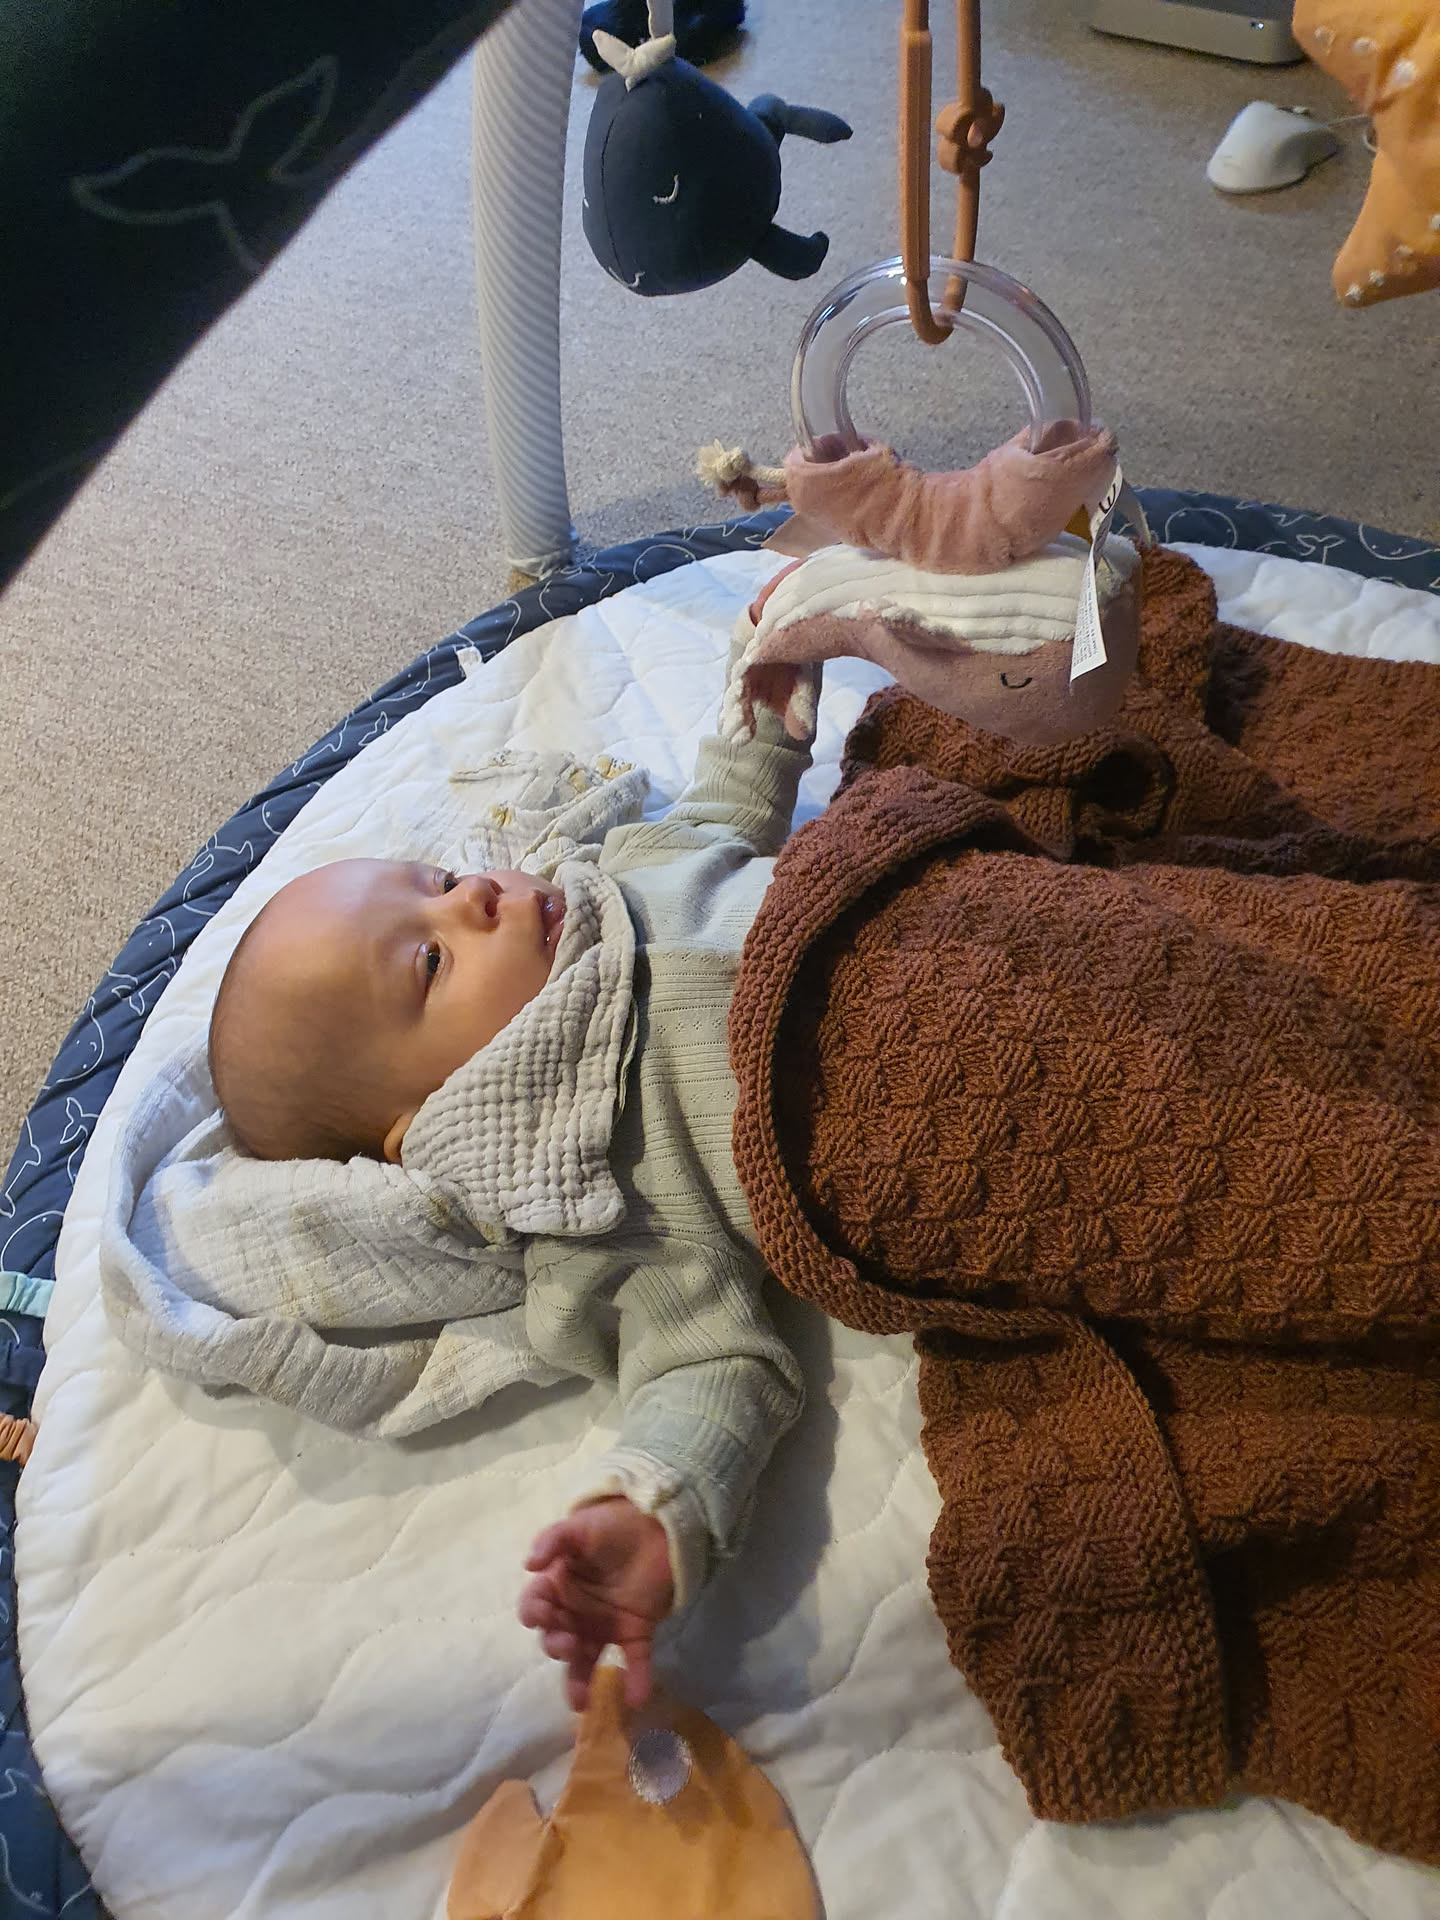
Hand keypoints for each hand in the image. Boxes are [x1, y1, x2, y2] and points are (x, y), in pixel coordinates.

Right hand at [518, 1497, 673, 1709]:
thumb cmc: (612, 1525)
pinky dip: (636, 1680)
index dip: (535, 1614)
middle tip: (570, 1644)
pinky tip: (636, 1697)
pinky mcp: (635, 1632)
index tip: (542, 1615)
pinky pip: (634, 1661)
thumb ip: (553, 1539)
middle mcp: (575, 1613)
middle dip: (557, 1646)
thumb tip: (529, 1564)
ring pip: (586, 1662)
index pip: (535, 1606)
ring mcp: (604, 1626)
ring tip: (580, 1701)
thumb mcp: (579, 1526)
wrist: (658, 1525)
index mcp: (557, 1587)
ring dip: (580, 1681)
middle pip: (556, 1639)